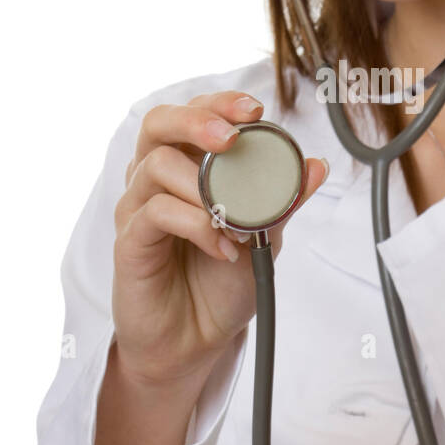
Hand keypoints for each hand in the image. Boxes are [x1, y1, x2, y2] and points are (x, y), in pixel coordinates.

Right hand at [113, 91, 328, 385]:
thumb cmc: (223, 282)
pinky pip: (156, 213)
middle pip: (158, 123)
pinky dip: (196, 225)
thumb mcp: (265, 239)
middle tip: (230, 138)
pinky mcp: (129, 242)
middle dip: (197, 120)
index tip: (254, 109)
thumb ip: (283, 202)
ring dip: (205, 187)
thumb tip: (316, 166)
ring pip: (157, 166)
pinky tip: (223, 247)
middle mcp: (154, 179)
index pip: (192, 114)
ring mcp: (137, 208)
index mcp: (186, 167)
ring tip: (237, 222)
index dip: (219, 103)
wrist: (197, 341)